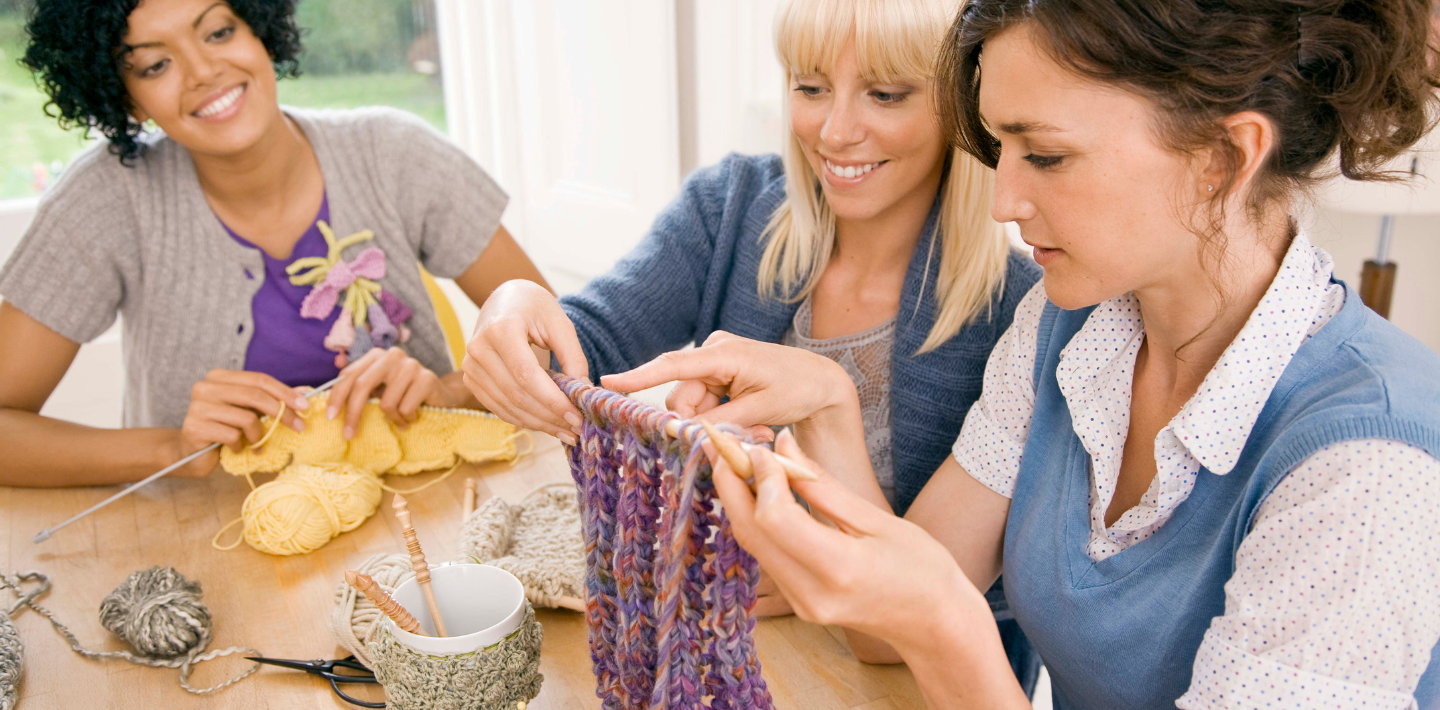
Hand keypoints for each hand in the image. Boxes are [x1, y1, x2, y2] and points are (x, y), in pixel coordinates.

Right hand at [175, 370, 310, 476]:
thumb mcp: (250, 412)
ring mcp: (197, 407)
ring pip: (246, 418)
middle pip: (254, 395)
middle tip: (299, 427)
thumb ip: (274, 400)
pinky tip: (236, 449)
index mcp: (219, 377)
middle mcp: (205, 387)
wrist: (191, 454)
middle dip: (282, 413)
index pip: (259, 379)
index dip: (285, 392)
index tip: (305, 406)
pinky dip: (241, 446)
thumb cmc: (225, 430)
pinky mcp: (194, 427)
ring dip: (258, 436)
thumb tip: (306, 392)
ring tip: (256, 444)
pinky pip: (232, 436)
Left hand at [328, 347, 464, 438]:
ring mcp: (411, 365)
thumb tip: (327, 403)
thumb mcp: (379, 390)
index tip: (330, 417)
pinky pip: (405, 408)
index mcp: (377, 355)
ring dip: (391, 419)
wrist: (442, 396)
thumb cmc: (404, 395)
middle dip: (353, 414)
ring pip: (386, 403)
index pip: (349, 374)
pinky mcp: (427, 378)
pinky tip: (412, 418)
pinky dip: (406, 420)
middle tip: (349, 435)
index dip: (337, 397)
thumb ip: (359, 390)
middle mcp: (393, 355)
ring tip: (400, 420)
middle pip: (362, 385)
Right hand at [460, 279, 588, 445]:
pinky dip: (524, 419)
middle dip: (549, 417)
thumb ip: (573, 357)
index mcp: (501, 330)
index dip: (552, 401)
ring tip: (566, 432)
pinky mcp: (471, 379)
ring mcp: (471, 366)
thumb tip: (582, 394)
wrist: (506, 299)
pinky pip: (499, 407)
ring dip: (539, 424)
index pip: (527, 376)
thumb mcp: (560, 324)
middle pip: (517, 395)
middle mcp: (479, 349)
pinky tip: (546, 425)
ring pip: (508, 406)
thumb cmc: (536, 308)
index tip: (577, 417)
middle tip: (577, 430)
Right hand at [600, 331, 855, 434]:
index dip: (639, 377)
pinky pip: (703, 403)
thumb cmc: (796, 389)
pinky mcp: (718, 373)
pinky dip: (719, 416)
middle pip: (681, 398)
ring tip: (753, 426)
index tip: (609, 382)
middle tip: (740, 432)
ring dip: (713, 422)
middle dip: (699, 421)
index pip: (673, 365)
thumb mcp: (760, 408)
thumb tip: (684, 432)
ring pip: (691, 405)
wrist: (820, 382)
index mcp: (723, 353)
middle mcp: (713, 351)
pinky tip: (748, 419)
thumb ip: (720, 420)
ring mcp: (715, 362)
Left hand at [712, 430, 987, 649]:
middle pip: (750, 532)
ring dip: (738, 500)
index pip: (776, 518)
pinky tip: (758, 492)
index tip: (761, 446)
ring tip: (739, 461)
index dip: (760, 477)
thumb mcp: (878, 519)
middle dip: (732, 484)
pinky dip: (755, 520)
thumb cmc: (920, 567)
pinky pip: (764, 556)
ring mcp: (801, 604)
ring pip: (751, 544)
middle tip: (725, 445)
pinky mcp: (797, 604)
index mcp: (839, 568)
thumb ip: (824, 485)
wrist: (932, 623)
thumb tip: (783, 444)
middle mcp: (811, 592)